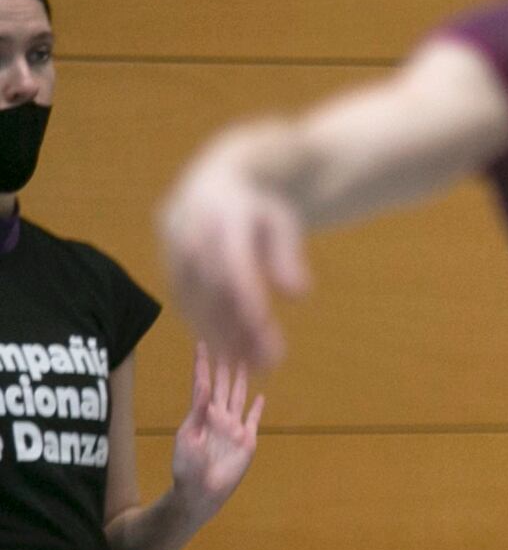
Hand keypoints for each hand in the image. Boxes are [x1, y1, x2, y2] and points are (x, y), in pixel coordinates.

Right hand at [157, 155, 312, 367]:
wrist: (217, 183)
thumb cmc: (259, 208)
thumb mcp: (282, 223)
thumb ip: (287, 256)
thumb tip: (298, 295)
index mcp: (221, 213)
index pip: (230, 259)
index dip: (244, 293)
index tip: (262, 325)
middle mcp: (188, 231)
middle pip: (210, 286)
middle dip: (236, 326)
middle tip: (267, 362)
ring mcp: (172, 250)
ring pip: (193, 300)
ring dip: (221, 336)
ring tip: (253, 366)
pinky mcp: (168, 268)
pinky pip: (183, 303)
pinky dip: (206, 330)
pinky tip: (231, 354)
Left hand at [169, 351, 265, 511]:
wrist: (200, 491)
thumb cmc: (188, 467)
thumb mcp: (188, 438)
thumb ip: (199, 413)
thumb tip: (206, 390)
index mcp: (200, 415)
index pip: (202, 384)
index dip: (202, 364)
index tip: (202, 344)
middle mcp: (218, 417)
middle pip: (222, 385)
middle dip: (224, 365)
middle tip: (228, 343)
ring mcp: (233, 428)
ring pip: (239, 397)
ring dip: (241, 380)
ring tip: (245, 362)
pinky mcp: (247, 440)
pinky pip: (254, 419)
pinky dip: (258, 408)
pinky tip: (261, 396)